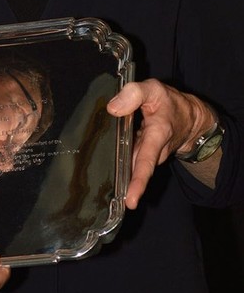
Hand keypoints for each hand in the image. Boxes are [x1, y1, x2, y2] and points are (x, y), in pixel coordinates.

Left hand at [107, 79, 216, 207]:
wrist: (189, 117)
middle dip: (126, 187)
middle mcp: (153, 150)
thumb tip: (113, 108)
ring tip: (102, 190)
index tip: (130, 200)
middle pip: (137, 170)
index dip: (139, 181)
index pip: (146, 162)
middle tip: (111, 202)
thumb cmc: (169, 102)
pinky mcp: (141, 153)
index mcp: (158, 135)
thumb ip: (134, 94)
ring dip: (120, 176)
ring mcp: (147, 154)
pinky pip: (129, 160)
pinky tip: (104, 169)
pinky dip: (119, 164)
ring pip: (131, 166)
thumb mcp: (153, 90)